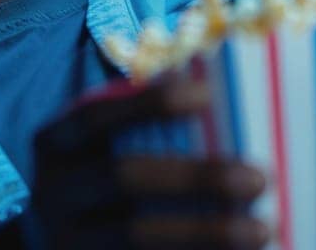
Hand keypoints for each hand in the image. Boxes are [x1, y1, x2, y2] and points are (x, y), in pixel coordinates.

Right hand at [30, 75, 269, 248]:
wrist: (56, 246)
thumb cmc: (94, 186)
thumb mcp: (94, 151)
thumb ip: (136, 127)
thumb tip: (205, 83)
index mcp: (54, 146)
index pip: (96, 118)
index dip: (147, 105)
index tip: (207, 94)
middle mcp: (53, 192)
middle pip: (123, 178)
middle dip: (195, 177)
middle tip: (258, 178)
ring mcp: (67, 238)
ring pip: (135, 235)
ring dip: (205, 232)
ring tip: (262, 228)